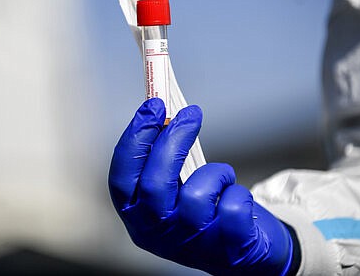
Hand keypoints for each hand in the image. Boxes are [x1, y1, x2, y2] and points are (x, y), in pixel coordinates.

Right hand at [109, 98, 294, 274]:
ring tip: (221, 178)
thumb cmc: (201, 213)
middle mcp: (158, 234)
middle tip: (191, 114)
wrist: (237, 254)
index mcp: (137, 217)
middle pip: (154, 184)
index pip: (121, 179)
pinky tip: (235, 199)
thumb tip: (165, 112)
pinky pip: (233, 206)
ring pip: (198, 194)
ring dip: (216, 174)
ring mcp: (192, 245)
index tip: (153, 106)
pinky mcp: (227, 248)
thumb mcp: (173, 191)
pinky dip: (238, 192)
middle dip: (173, 141)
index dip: (135, 139)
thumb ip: (163, 161)